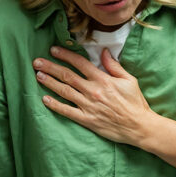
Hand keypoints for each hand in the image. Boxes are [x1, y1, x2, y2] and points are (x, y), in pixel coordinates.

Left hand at [33, 46, 175, 174]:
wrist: (139, 126)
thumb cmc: (135, 103)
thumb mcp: (129, 80)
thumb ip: (114, 66)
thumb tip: (104, 52)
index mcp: (103, 80)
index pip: (80, 63)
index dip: (65, 55)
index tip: (54, 49)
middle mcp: (93, 91)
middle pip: (67, 76)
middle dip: (51, 67)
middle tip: (36, 62)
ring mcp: (88, 106)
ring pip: (64, 91)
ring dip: (49, 83)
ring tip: (38, 75)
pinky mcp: (87, 120)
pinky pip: (67, 111)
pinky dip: (55, 105)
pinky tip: (44, 99)